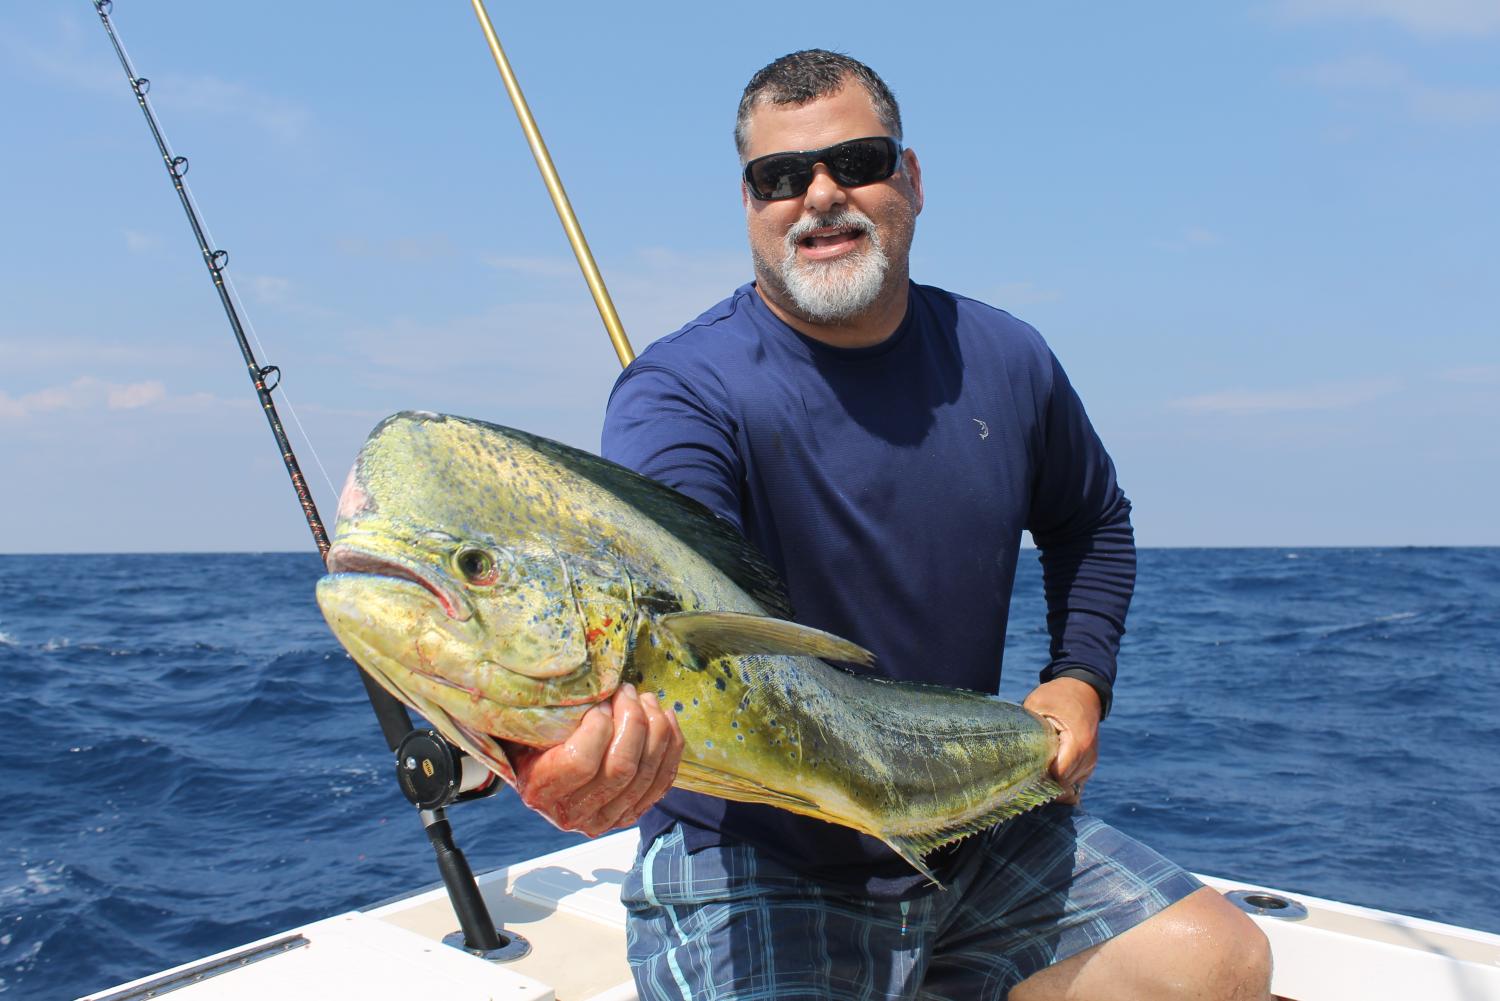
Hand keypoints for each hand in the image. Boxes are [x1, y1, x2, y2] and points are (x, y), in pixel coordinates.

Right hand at [508, 684, 683, 836]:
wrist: (544, 773)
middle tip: (627, 691)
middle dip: (632, 721)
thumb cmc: (534, 741)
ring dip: (655, 729)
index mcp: (541, 791)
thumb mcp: (529, 727)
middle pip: (621, 768)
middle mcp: (573, 814)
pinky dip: (671, 747)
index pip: (580, 762)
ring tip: (646, 699)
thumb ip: (550, 714)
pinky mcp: (631, 814)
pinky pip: (662, 782)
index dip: (598, 726)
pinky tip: (666, 718)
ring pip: (645, 774)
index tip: (600, 703)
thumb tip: (589, 687)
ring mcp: (606, 819)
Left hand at [1023, 676, 1101, 805]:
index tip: (1025, 769)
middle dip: (1044, 782)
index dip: (1040, 777)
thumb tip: (1011, 751)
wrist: (1084, 691)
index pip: (1059, 775)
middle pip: (1063, 785)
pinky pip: (1074, 784)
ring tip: (1036, 767)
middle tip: (1025, 770)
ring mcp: (1091, 762)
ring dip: (1052, 782)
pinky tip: (1046, 770)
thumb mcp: (1038, 703)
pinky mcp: (1089, 765)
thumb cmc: (1058, 695)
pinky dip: (1060, 781)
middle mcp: (1088, 756)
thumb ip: (1028, 728)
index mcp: (1078, 742)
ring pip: (1069, 787)